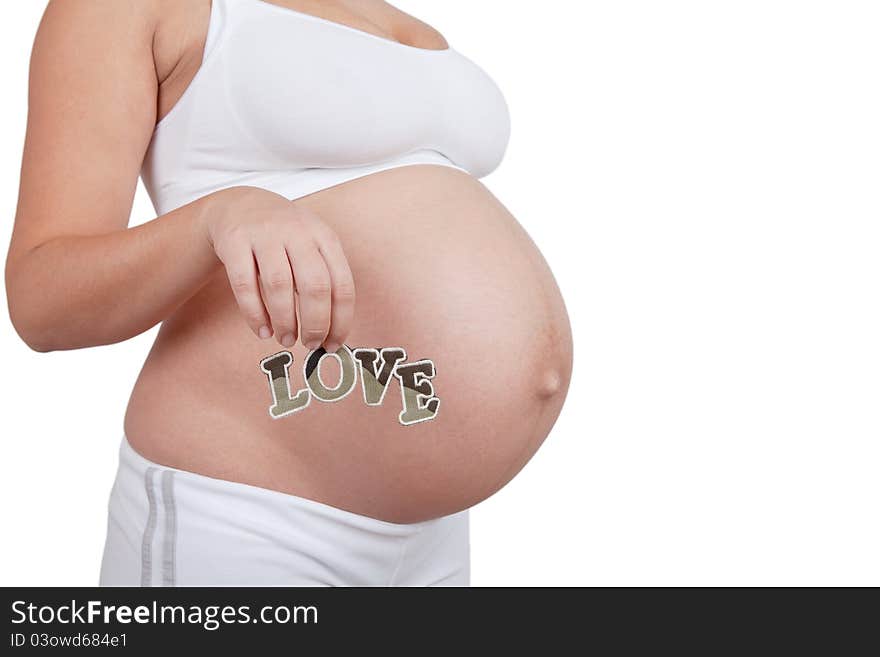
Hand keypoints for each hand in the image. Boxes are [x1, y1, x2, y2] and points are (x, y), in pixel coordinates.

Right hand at [202, 186, 354, 351]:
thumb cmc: (284, 237)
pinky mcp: (235, 242)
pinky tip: (262, 331)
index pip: (342, 284)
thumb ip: (324, 281)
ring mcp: (265, 235)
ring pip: (279, 285)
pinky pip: (245, 284)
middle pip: (314, 285)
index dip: (341, 320)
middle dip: (315, 323)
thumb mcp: (312, 247)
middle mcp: (297, 233)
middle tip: (311, 344)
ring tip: (286, 339)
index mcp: (324, 237)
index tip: (334, 343)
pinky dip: (255, 313)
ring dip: (285, 321)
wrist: (240, 205)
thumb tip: (332, 332)